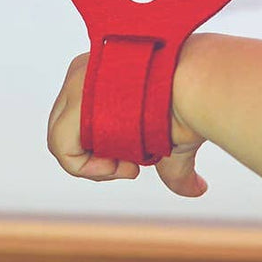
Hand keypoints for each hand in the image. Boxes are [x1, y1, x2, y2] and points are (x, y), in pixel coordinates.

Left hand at [47, 52, 207, 194]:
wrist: (199, 86)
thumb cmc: (192, 104)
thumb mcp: (172, 138)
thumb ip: (172, 167)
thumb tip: (196, 190)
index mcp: (100, 72)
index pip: (83, 123)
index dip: (108, 152)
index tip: (137, 164)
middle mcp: (82, 73)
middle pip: (71, 132)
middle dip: (100, 158)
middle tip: (132, 168)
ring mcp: (76, 84)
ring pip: (64, 142)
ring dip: (96, 167)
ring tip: (129, 167)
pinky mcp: (75, 102)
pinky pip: (62, 149)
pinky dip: (86, 169)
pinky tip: (117, 166)